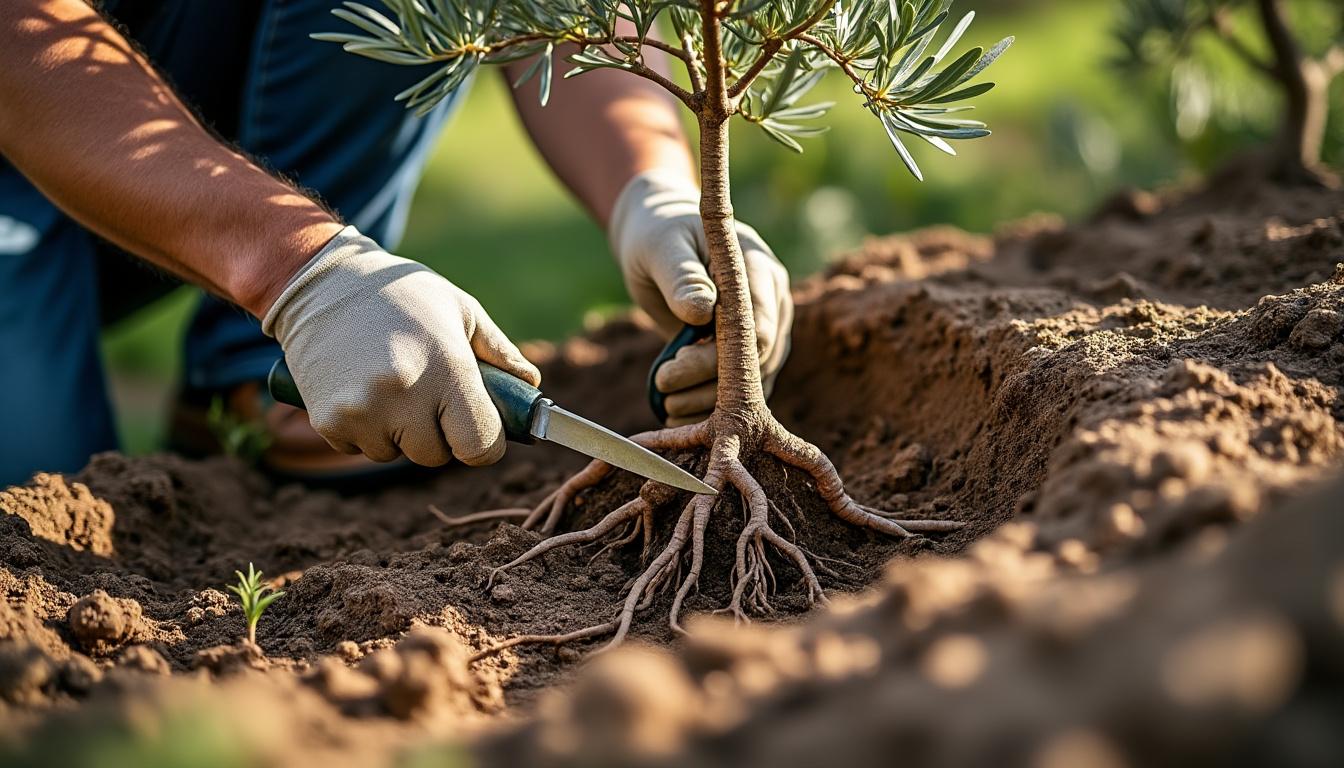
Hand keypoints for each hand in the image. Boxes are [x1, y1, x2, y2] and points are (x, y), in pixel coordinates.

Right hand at [262, 227, 539, 465]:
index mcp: (447, 368)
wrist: (323, 281)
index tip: (479, 429)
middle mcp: (405, 394)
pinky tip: (359, 387)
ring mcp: (363, 411)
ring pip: (395, 453)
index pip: (481, 446)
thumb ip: (501, 353)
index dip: (485, 443)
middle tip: (426, 394)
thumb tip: (532, 388)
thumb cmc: (403, 294)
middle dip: (438, 433)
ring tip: (389, 382)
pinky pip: (359, 448)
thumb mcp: (461, 310)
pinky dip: (364, 429)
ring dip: (397, 432)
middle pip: (436, 455)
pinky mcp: (329, 420)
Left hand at [608, 170, 792, 425]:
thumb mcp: (662, 248)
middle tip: (663, 385)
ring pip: (752, 380)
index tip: (675, 363)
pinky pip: (740, 390)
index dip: (723, 353)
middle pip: (757, 358)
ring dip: (709, 401)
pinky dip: (709, 407)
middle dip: (711, 381)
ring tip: (666, 407)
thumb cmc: (660, 237)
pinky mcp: (749, 354)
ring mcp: (765, 331)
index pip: (759, 323)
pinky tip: (677, 417)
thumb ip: (681, 277)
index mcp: (759, 268)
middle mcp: (772, 302)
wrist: (661, 245)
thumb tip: (701, 311)